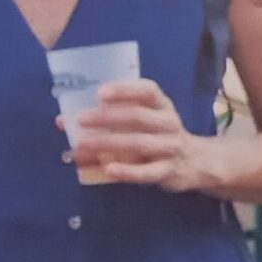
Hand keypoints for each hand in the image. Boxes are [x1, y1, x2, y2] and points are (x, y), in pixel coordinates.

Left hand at [61, 79, 213, 191]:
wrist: (197, 162)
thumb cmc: (159, 134)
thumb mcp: (145, 119)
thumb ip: (111, 115)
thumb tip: (63, 120)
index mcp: (162, 105)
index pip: (148, 91)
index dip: (125, 89)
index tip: (101, 92)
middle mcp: (169, 123)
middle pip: (138, 117)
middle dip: (107, 117)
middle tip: (80, 119)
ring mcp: (171, 148)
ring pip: (139, 143)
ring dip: (109, 143)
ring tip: (83, 145)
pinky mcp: (169, 171)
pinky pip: (147, 172)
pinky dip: (127, 171)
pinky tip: (107, 169)